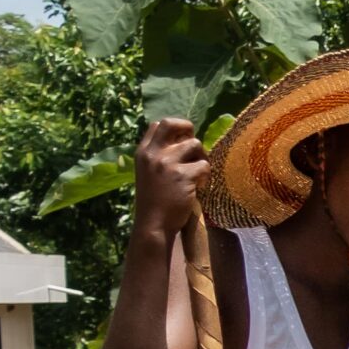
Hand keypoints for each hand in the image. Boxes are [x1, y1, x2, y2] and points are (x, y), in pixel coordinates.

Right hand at [133, 119, 206, 239]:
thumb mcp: (148, 173)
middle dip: (188, 129)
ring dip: (201, 158)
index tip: (181, 142)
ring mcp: (167, 163)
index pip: (158, 125)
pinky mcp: (182, 175)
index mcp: (142, 152)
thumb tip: (185, 140)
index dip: (174, 129)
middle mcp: (152, 154)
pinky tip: (200, 186)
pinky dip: (206, 175)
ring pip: (195, 144)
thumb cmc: (154, 201)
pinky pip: (204, 165)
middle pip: (172, 123)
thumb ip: (160, 156)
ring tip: (198, 174)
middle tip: (194, 147)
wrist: (153, 224)